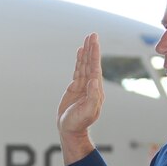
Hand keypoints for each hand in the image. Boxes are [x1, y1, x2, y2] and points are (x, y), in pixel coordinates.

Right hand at [56, 33, 103, 164]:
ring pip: (85, 65)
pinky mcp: (75, 88)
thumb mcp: (87, 111)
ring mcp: (83, 86)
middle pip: (91, 63)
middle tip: (92, 34)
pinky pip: (78, 70)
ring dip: (86, 52)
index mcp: (96, 90)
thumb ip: (92, 96)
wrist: (70, 130)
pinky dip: (79, 60)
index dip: (94, 54)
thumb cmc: (78, 123)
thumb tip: (94, 80)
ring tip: (88, 39)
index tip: (94, 42)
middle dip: (92, 49)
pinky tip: (80, 52)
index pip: (95, 68)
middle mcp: (91, 86)